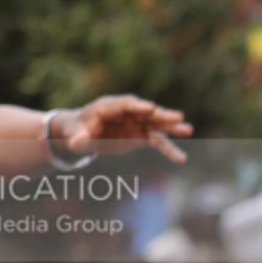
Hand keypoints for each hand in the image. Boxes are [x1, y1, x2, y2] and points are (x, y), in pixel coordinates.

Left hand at [52, 95, 192, 163]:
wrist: (81, 133)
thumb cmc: (77, 129)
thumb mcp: (74, 134)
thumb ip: (78, 138)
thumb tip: (76, 144)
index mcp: (108, 107)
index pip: (125, 104)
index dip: (138, 106)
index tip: (151, 108)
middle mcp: (126, 113)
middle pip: (145, 112)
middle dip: (160, 115)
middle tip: (177, 117)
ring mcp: (135, 123)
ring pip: (155, 125)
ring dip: (171, 128)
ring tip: (188, 130)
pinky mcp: (140, 135)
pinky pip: (156, 142)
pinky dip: (167, 149)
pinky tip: (180, 158)